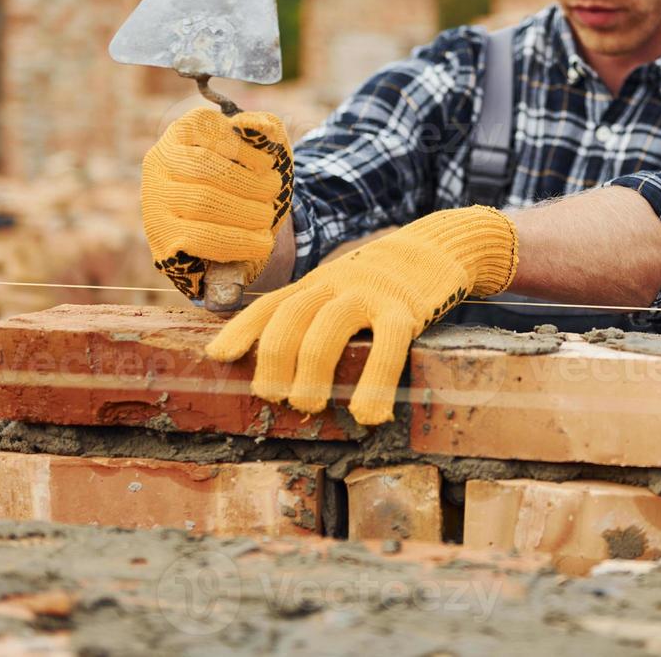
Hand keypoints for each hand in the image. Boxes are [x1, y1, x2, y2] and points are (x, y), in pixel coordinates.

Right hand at [141, 107, 292, 300]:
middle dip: (248, 181)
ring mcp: (155, 199)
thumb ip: (267, 128)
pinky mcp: (161, 236)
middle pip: (203, 166)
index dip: (243, 147)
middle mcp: (160, 161)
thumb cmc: (253, 184)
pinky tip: (262, 243)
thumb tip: (251, 124)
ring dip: (246, 212)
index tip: (268, 164)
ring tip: (267, 217)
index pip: (205, 128)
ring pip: (201, 202)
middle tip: (273, 191)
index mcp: (183, 132)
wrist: (241, 233)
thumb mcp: (267, 151)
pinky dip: (238, 241)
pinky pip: (199, 237)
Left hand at [205, 206, 517, 425]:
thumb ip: (314, 314)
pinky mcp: (406, 310)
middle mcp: (334, 284)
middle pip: (289, 320)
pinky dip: (375, 382)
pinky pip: (387, 346)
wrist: (442, 246)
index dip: (241, 330)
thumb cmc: (386, 280)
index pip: (270, 305)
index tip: (219, 357)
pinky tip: (369, 414)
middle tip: (276, 399)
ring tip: (309, 407)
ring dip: (311, 374)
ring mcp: (369, 294)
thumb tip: (281, 364)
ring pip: (327, 331)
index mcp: (316, 283)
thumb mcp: (342, 287)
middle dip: (273, 363)